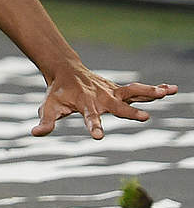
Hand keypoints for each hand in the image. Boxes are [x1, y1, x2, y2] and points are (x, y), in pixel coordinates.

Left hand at [31, 66, 177, 139]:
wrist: (66, 71)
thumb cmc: (57, 93)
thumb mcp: (48, 107)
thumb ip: (45, 121)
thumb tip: (35, 133)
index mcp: (84, 104)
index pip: (88, 117)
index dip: (93, 126)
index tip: (98, 137)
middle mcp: (101, 97)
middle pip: (117, 106)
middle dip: (130, 112)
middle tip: (145, 118)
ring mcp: (112, 93)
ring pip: (133, 92)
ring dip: (150, 93)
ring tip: (167, 92)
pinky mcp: (119, 91)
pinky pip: (139, 91)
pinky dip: (155, 89)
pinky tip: (171, 89)